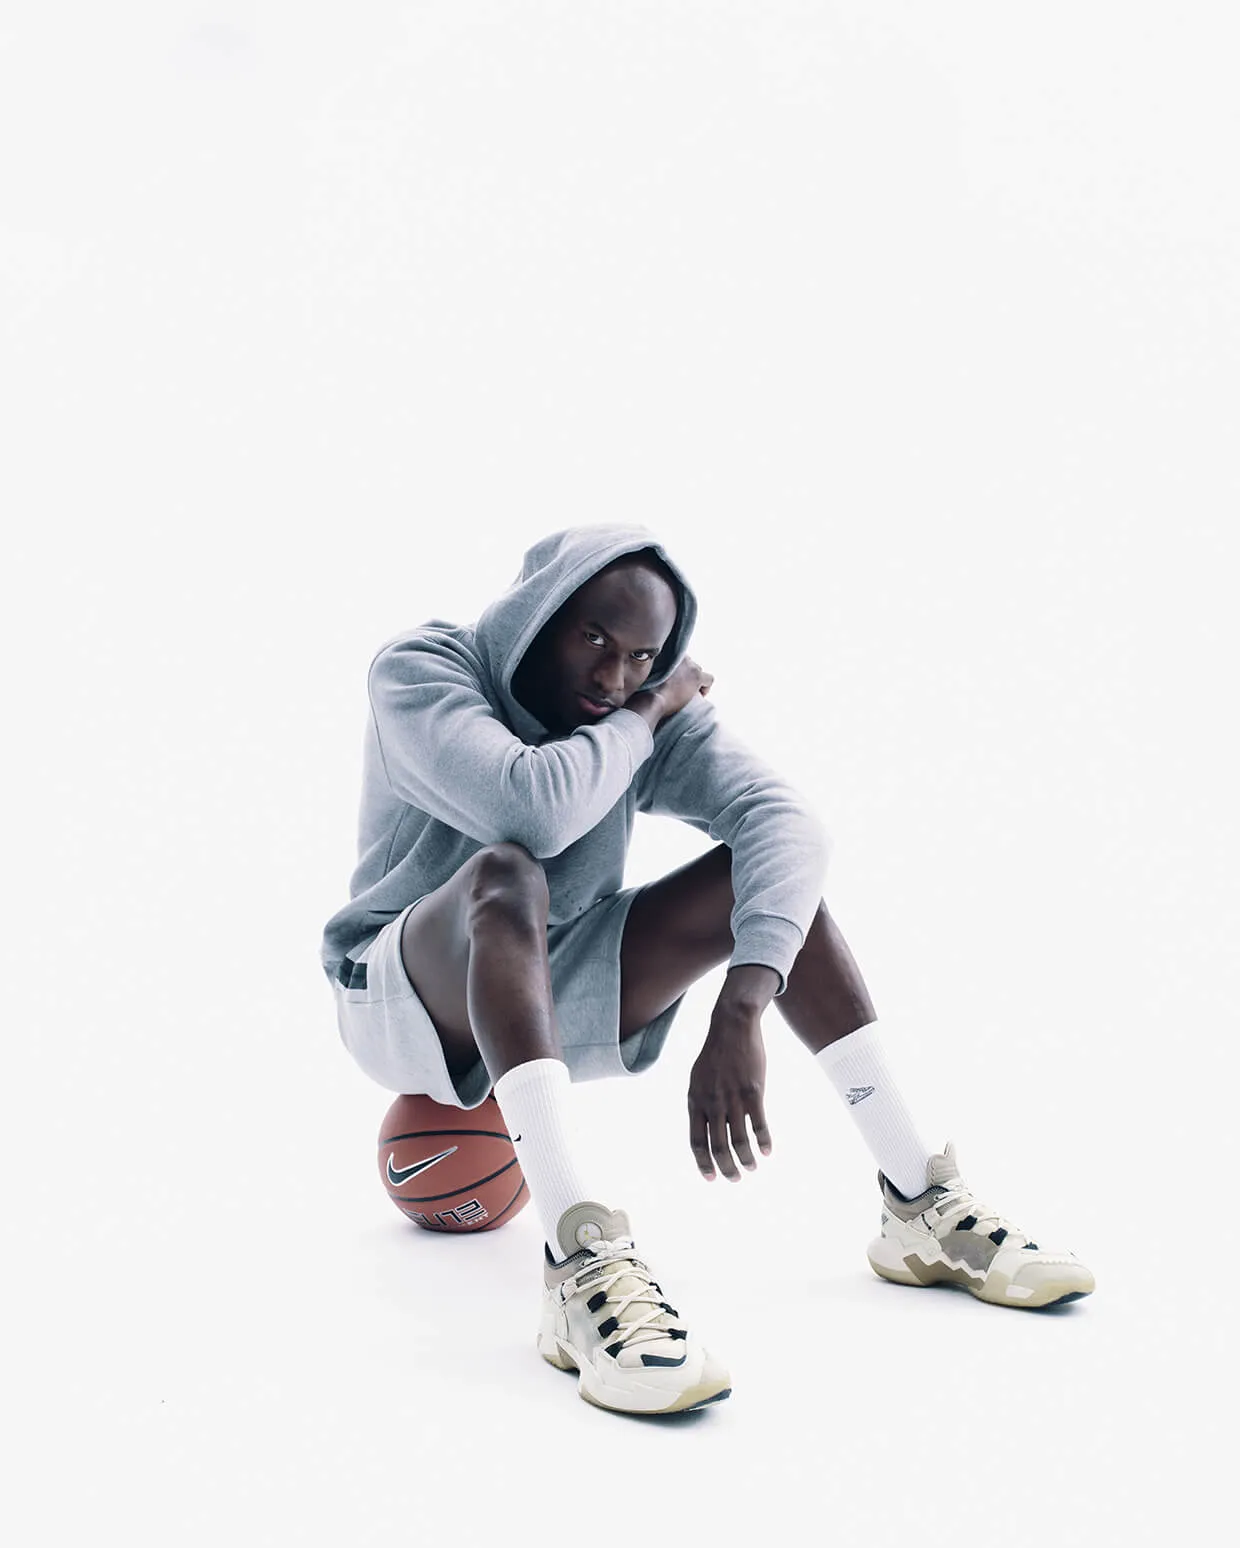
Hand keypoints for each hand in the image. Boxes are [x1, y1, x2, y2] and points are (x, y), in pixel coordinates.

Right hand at [626, 656, 712, 725]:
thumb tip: (647, 674)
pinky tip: (697, 697)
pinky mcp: (697, 677)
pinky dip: (705, 688)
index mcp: (666, 652)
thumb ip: (650, 670)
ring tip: (686, 694)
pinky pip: (709, 680)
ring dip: (693, 682)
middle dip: (685, 676)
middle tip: (677, 688)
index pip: (677, 658)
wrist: (650, 699)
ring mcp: (690, 665)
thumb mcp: (644, 675)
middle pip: (688, 665)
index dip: (676, 671)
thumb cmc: (643, 691)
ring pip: (698, 672)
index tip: (671, 680)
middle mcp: (679, 655)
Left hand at [686, 998, 770, 1180]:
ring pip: (739, 1141)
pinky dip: (764, 1142)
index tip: (711, 1179)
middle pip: (718, 1146)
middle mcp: (712, 1103)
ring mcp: (733, 1098)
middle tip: (735, 1178)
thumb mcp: (698, 1079)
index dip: (703, 1163)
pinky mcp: (753, 1092)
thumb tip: (703, 1128)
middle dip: (727, 1168)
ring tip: (752, 1168)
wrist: (732, 1027)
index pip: (696, 1142)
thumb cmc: (716, 1055)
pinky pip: (759, 1125)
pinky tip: (768, 1151)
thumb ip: (700, 1104)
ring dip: (746, 1160)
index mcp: (695, 1101)